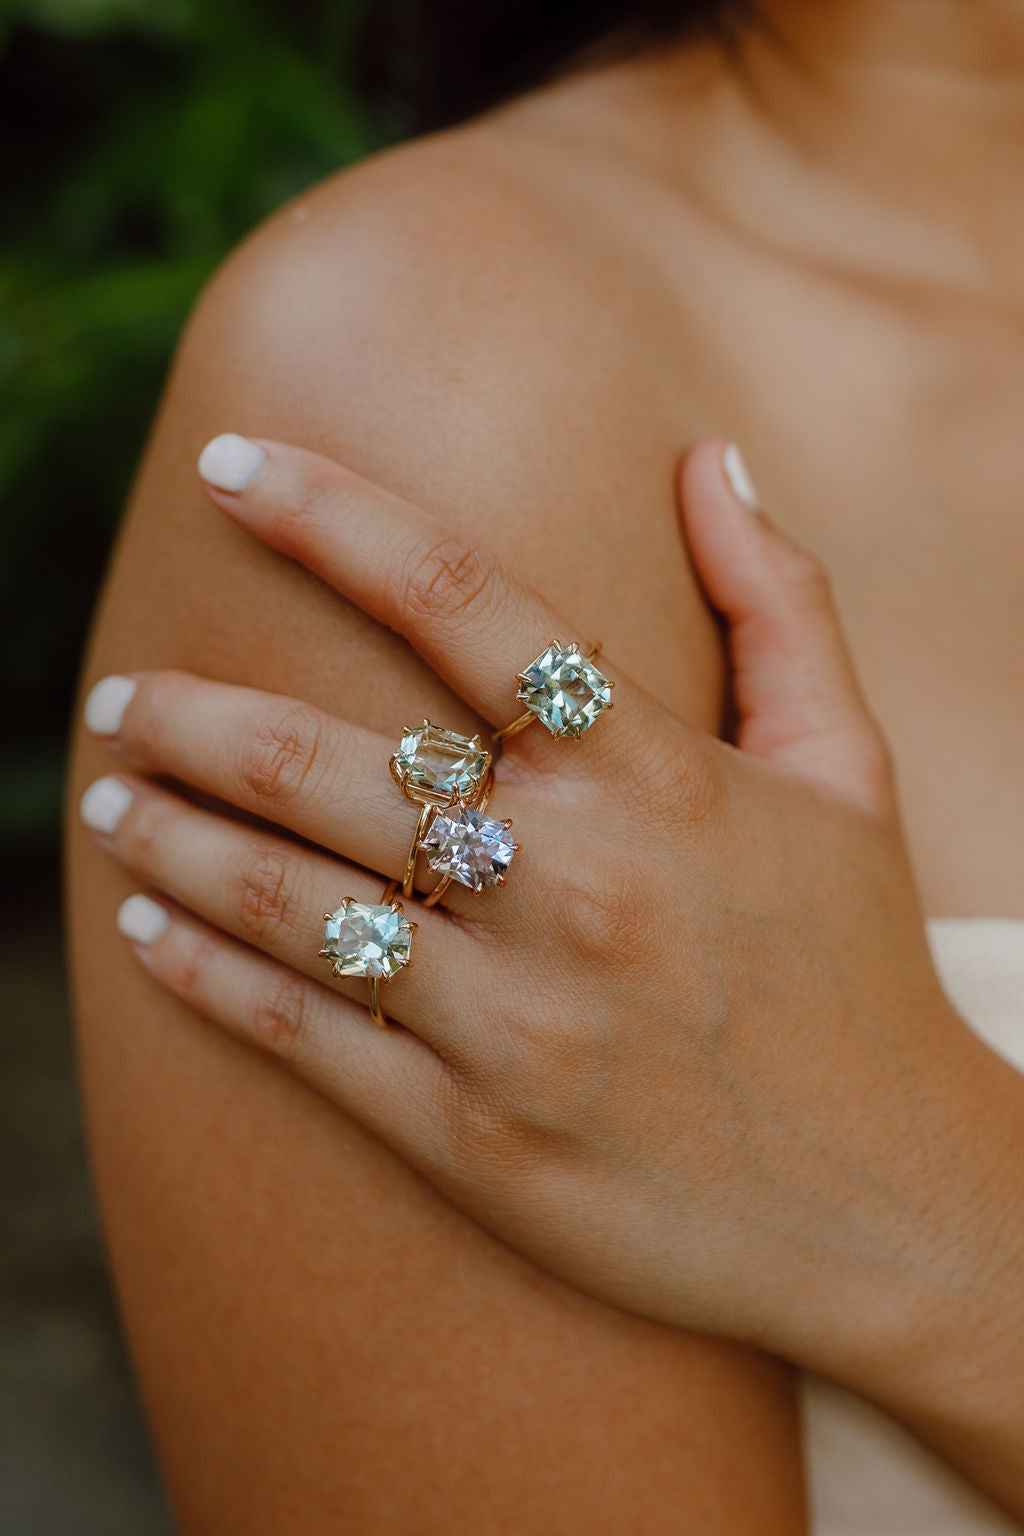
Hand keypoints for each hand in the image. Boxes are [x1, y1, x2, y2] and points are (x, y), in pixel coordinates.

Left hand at [79, 435, 1019, 1435]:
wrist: (898, 1208)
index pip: (461, 598)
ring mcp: (514, 1019)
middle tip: (123, 694)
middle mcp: (573, 883)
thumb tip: (712, 457)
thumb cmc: (860, 973)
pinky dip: (200, 973)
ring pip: (280, 896)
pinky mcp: (474, 1138)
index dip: (328, 510)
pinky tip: (143, 932)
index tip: (231, 463)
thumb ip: (781, 604)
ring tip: (105, 798)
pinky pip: (301, 1035)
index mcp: (658, 776)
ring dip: (163, 833)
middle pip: (319, 757)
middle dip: (189, 713)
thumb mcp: (851, 772)